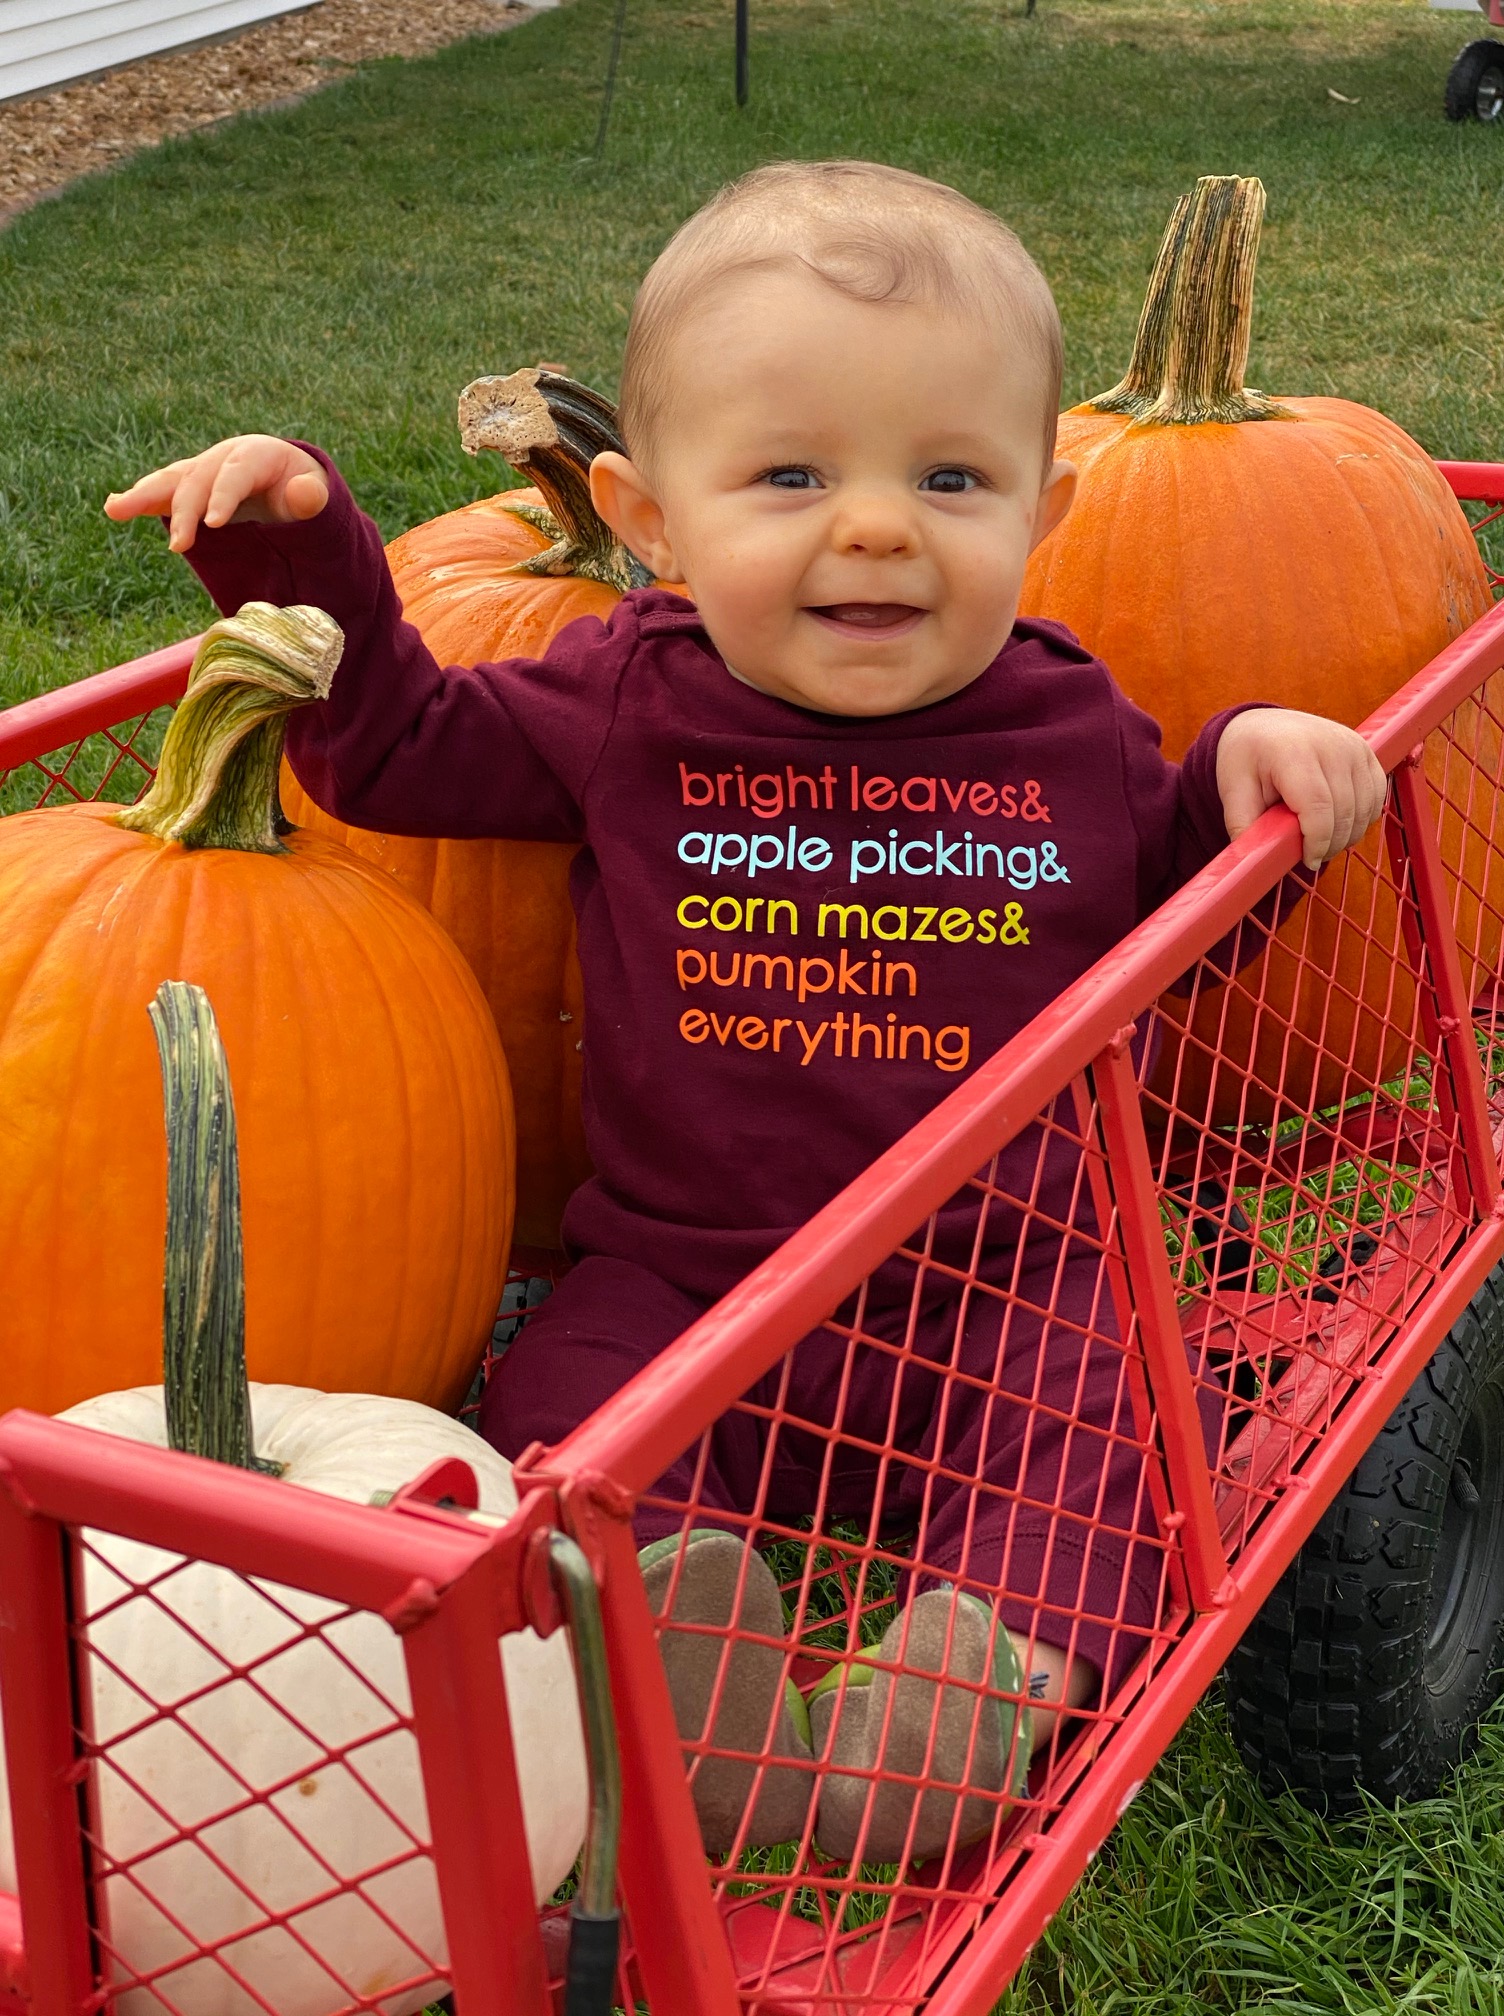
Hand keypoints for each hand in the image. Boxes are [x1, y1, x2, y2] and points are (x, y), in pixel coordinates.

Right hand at [104, 435, 328, 552]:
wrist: (289, 484)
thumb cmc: (305, 493)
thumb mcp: (316, 495)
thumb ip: (312, 497)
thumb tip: (306, 493)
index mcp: (255, 453)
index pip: (235, 473)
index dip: (223, 496)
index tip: (214, 525)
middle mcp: (222, 456)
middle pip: (198, 478)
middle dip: (185, 510)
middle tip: (179, 547)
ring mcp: (203, 470)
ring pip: (172, 479)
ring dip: (144, 495)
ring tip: (116, 510)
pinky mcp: (190, 487)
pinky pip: (164, 490)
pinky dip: (141, 499)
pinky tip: (115, 508)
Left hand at [1216, 708, 1387, 870]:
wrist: (1264, 727)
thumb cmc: (1247, 761)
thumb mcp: (1233, 792)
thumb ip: (1244, 828)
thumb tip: (1253, 864)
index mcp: (1292, 751)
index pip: (1318, 807)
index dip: (1317, 842)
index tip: (1308, 860)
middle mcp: (1329, 744)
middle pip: (1344, 812)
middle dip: (1330, 844)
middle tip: (1311, 854)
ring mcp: (1353, 746)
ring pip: (1364, 808)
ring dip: (1347, 834)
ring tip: (1321, 839)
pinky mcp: (1366, 752)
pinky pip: (1376, 797)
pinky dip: (1361, 818)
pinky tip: (1339, 822)